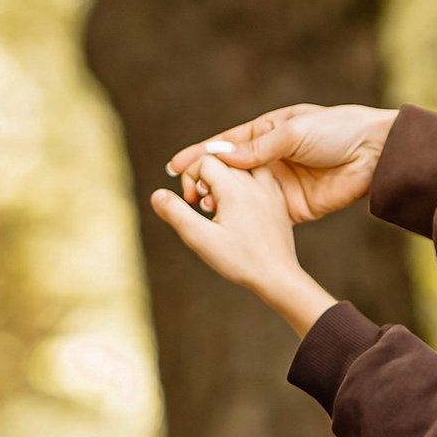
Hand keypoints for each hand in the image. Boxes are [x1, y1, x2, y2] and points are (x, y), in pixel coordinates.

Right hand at [149, 152, 336, 336]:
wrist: (279, 277)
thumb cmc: (240, 260)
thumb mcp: (200, 238)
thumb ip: (176, 213)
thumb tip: (157, 194)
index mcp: (235, 186)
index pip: (204, 160)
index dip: (189, 177)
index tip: (190, 203)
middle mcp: (255, 181)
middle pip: (223, 159)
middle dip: (206, 176)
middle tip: (204, 204)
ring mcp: (270, 190)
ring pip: (243, 166)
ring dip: (227, 178)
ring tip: (221, 204)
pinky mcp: (279, 201)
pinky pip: (259, 178)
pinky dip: (244, 184)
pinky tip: (239, 209)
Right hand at [166, 101, 397, 224]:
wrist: (376, 155)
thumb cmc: (338, 130)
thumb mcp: (294, 133)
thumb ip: (257, 148)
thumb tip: (220, 156)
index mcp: (268, 132)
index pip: (226, 144)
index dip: (200, 154)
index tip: (174, 167)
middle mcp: (270, 158)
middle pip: (229, 172)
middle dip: (205, 182)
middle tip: (186, 193)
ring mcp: (280, 184)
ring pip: (241, 195)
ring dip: (221, 201)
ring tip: (201, 208)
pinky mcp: (293, 206)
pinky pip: (262, 212)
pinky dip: (244, 217)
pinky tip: (225, 222)